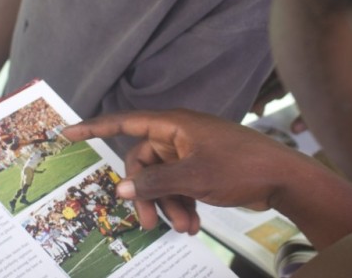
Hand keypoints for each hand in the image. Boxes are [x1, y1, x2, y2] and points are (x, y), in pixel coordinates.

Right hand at [62, 109, 310, 234]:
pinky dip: (182, 204)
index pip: (126, 122)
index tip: (68, 133)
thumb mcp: (193, 177)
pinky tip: (192, 226)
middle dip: (146, 194)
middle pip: (144, 163)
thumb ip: (154, 182)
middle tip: (148, 223)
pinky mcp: (201, 169)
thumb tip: (121, 188)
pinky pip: (180, 185)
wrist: (283, 179)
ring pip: (162, 179)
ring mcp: (190, 153)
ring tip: (182, 228)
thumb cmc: (240, 167)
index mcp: (174, 125)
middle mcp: (178, 136)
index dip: (95, 127)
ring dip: (168, 205)